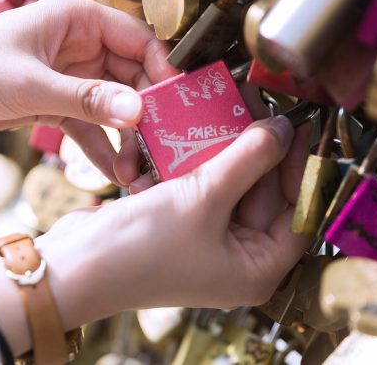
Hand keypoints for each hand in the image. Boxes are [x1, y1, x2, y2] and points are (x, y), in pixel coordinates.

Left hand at [0, 0, 178, 183]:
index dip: (162, 71)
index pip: (139, 40)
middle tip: (160, 147)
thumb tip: (136, 111)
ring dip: (127, 140)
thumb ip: (87, 99)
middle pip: (133, 79)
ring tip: (135, 170)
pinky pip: (92, 128)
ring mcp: (73, 78)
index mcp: (78, 21)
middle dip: (145, 116)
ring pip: (116, 108)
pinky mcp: (61, 105)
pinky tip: (115, 173)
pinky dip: (103, 149)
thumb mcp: (30, 84)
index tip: (177, 104)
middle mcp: (81, 47)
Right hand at [0, 115, 312, 354]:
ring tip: (240, 106)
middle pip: (268, 196)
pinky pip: (210, 188)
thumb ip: (249, 159)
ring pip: (237, 187)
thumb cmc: (142, 247)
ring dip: (236, 150)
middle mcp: (240, 258)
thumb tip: (284, 128)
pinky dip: (210, 162)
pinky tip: (212, 128)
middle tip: (266, 107)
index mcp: (257, 269)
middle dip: (264, 151)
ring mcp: (213, 242)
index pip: (298, 214)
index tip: (300, 128)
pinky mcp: (188, 226)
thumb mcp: (204, 197)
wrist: (75, 265)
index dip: (301, 169)